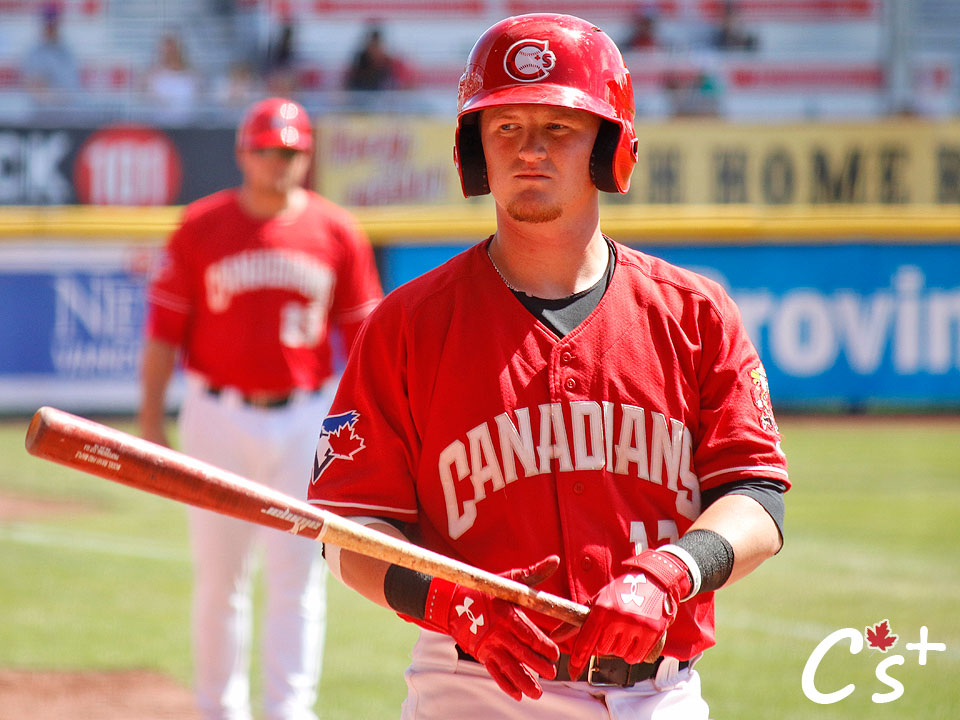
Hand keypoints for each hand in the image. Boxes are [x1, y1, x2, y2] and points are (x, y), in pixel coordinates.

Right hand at [424, 557, 560, 700]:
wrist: (452, 602)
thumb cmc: (485, 590)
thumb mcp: (509, 580)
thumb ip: (534, 574)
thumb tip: (554, 561)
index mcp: (506, 616)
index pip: (529, 635)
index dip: (544, 646)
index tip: (555, 653)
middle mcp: (498, 634)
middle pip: (522, 654)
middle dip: (538, 666)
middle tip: (551, 673)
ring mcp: (488, 646)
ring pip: (509, 668)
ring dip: (524, 682)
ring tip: (537, 693)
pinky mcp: (481, 654)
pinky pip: (494, 673)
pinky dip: (505, 685)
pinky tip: (517, 694)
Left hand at [567, 549, 690, 680]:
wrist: (654, 581)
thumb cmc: (622, 591)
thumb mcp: (598, 601)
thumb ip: (576, 622)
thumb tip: (554, 637)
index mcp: (602, 608)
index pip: (586, 639)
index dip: (578, 657)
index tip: (572, 670)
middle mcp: (618, 618)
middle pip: (602, 649)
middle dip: (604, 644)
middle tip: (612, 630)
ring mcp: (635, 626)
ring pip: (618, 654)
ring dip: (619, 648)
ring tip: (625, 630)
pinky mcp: (651, 633)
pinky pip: (635, 657)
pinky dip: (632, 653)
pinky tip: (635, 638)